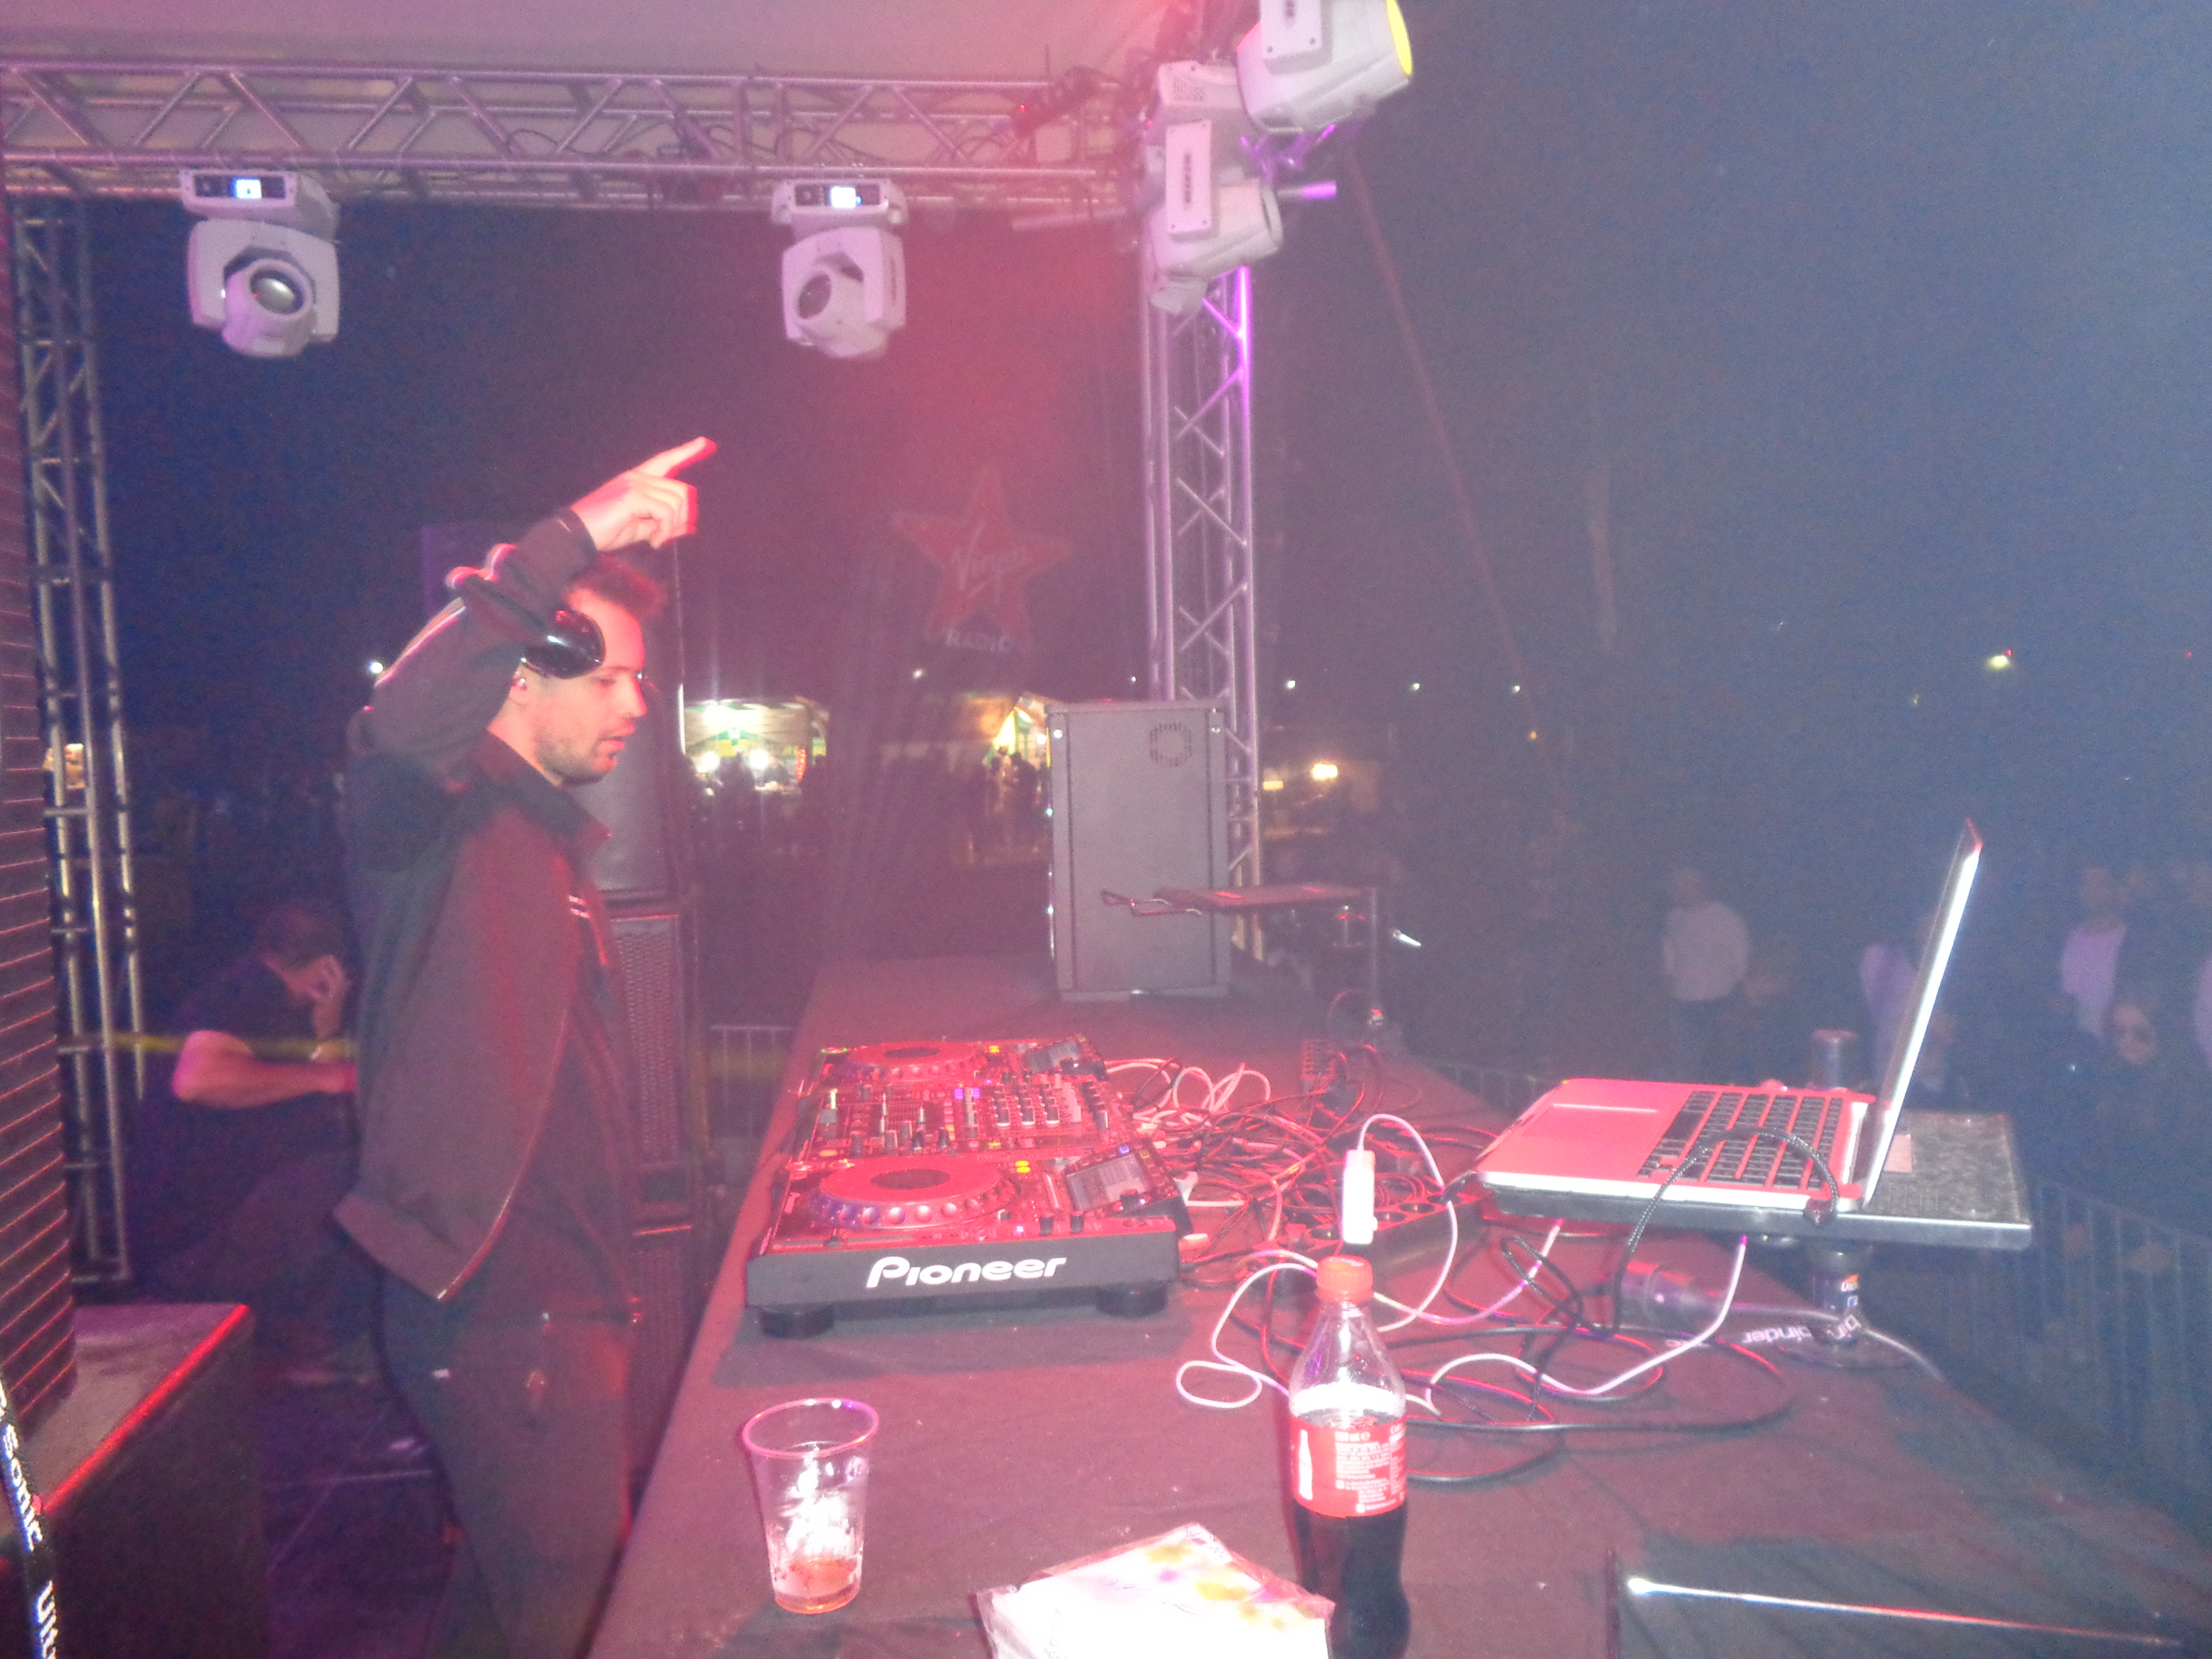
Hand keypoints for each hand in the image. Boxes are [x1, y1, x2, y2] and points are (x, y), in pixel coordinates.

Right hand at [568, 437, 716, 550]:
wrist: (578, 535)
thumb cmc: (606, 531)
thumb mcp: (641, 528)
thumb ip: (664, 524)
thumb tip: (689, 527)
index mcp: (639, 479)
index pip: (666, 460)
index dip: (687, 451)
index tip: (705, 442)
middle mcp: (638, 476)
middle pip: (682, 490)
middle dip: (682, 517)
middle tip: (665, 537)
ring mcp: (635, 484)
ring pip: (676, 502)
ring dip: (671, 527)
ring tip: (656, 540)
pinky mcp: (632, 495)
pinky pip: (665, 512)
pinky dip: (664, 531)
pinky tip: (654, 542)